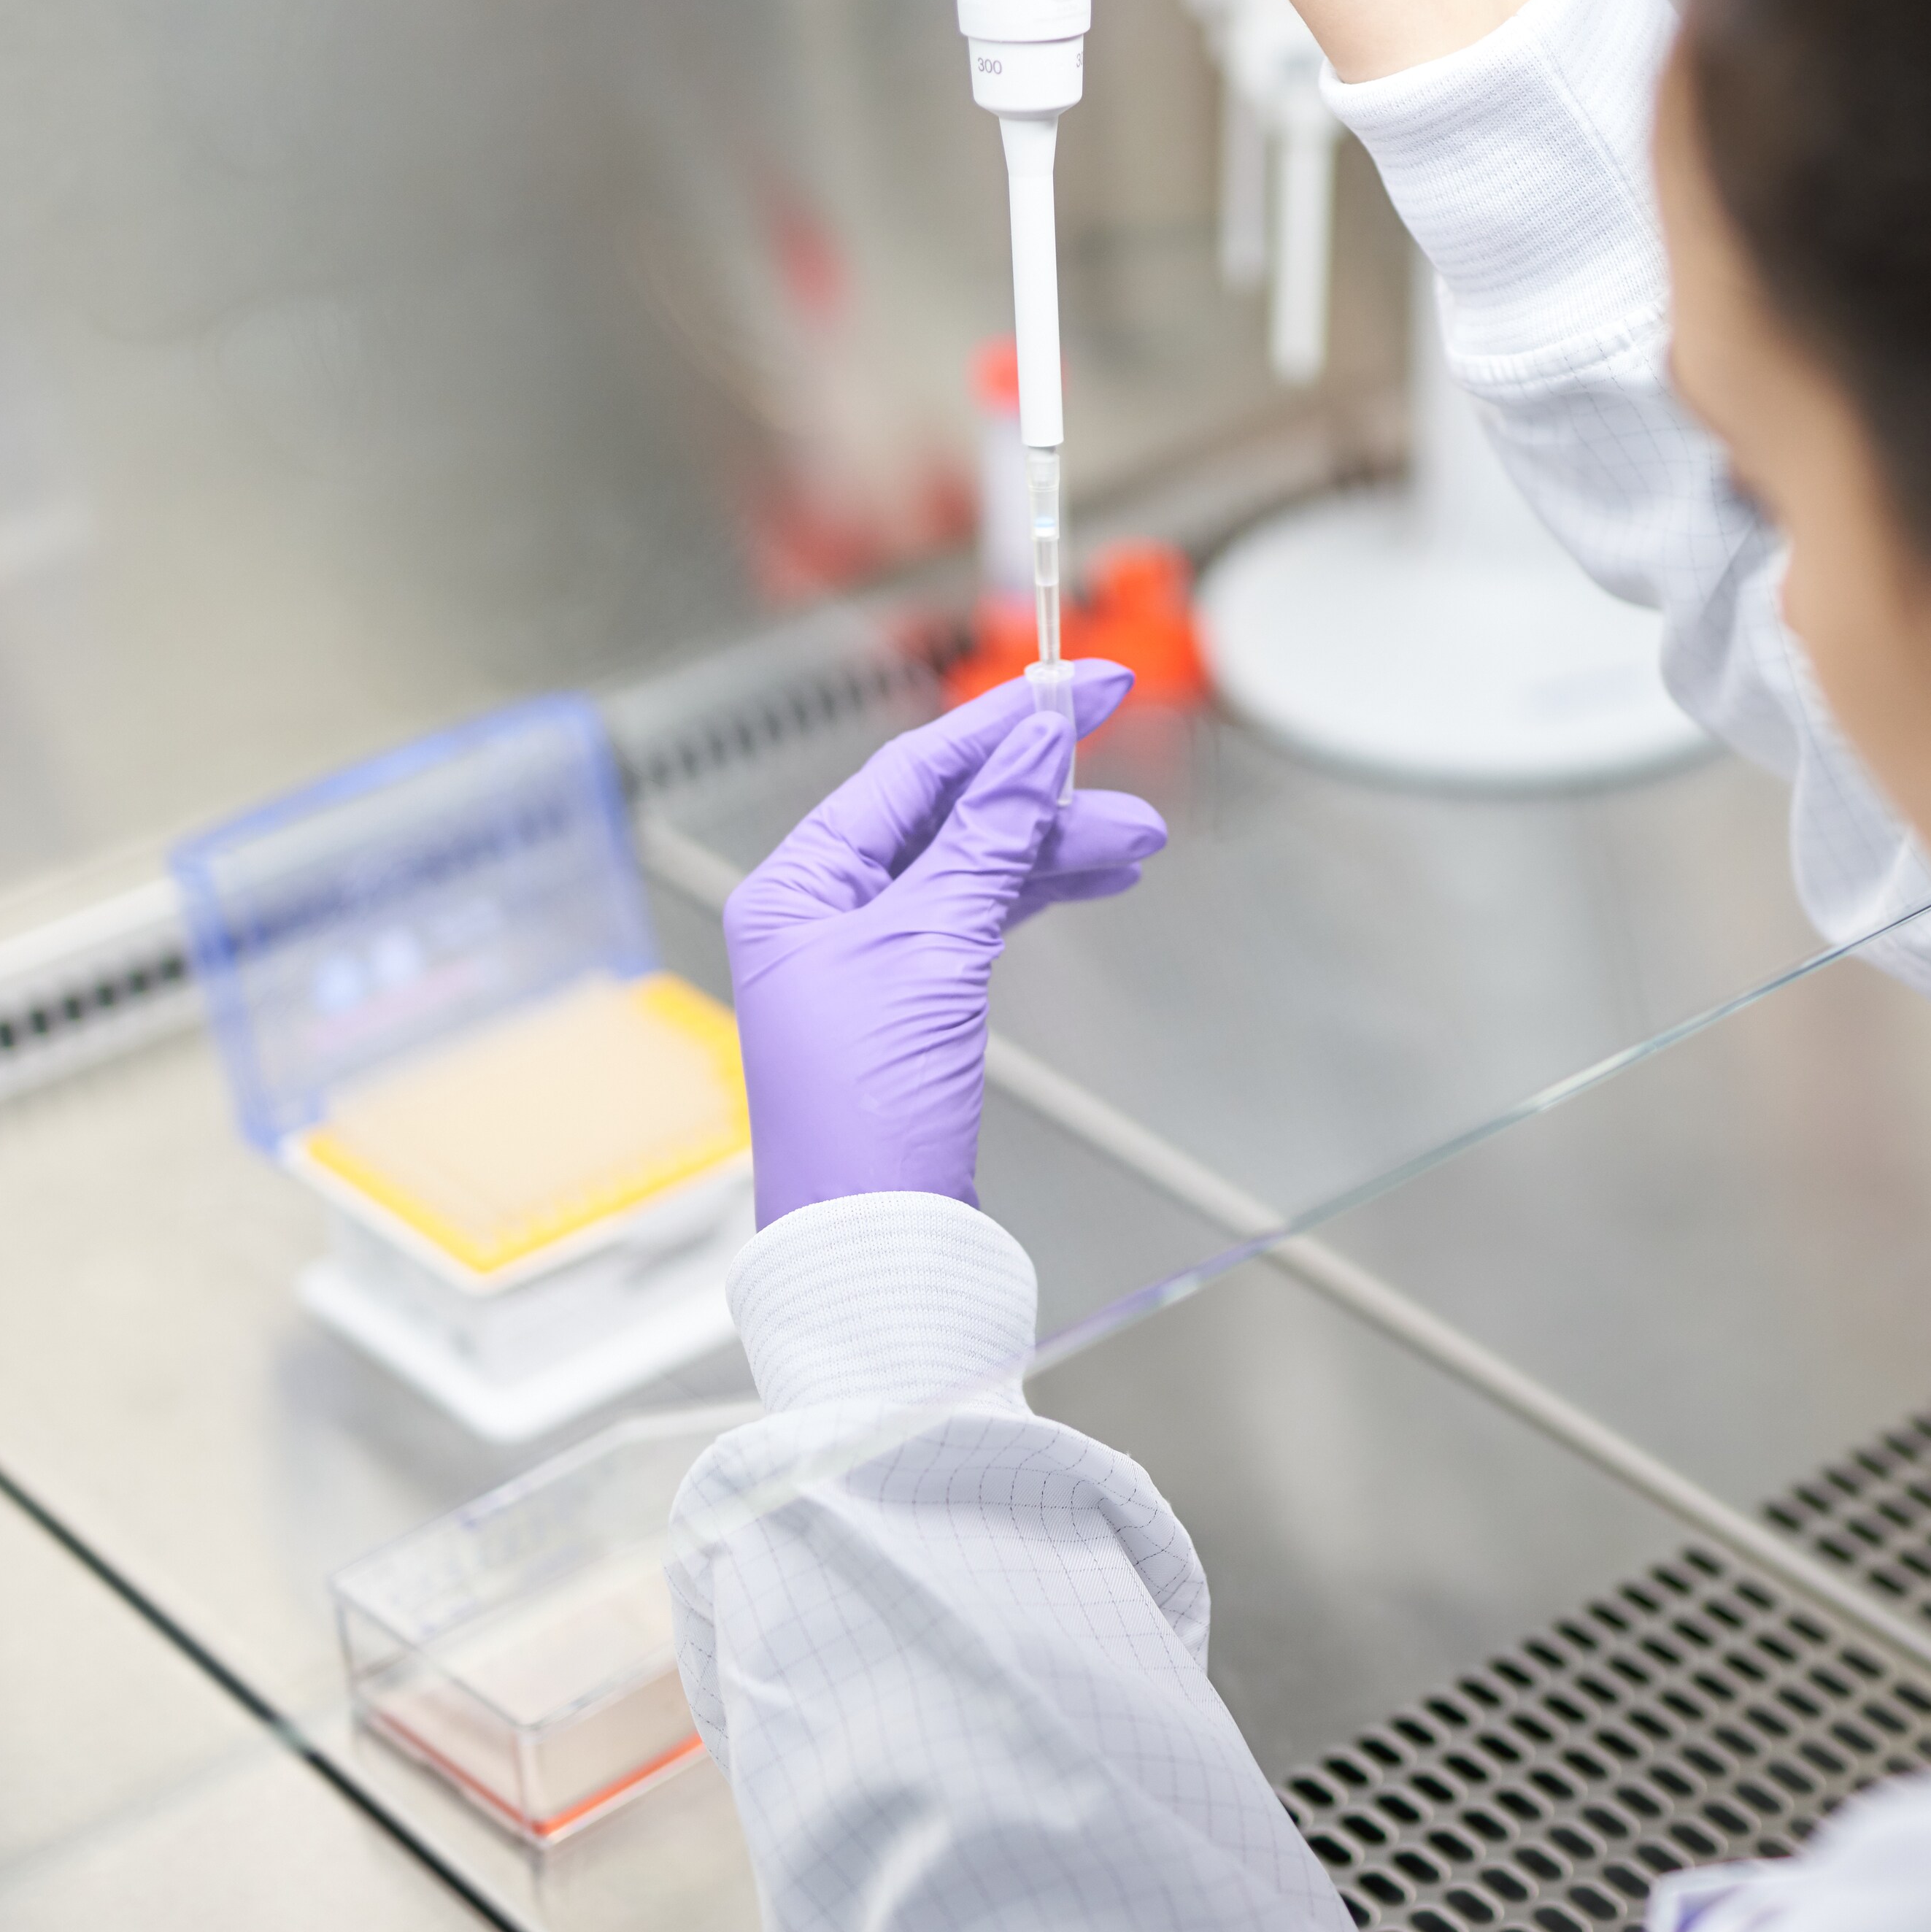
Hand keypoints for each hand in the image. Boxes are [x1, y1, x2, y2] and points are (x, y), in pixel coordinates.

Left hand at [725, 665, 1164, 1222]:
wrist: (876, 1246)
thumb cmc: (864, 1116)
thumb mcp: (931, 949)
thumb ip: (986, 842)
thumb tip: (1030, 752)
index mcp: (796, 886)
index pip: (909, 773)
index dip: (997, 723)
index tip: (1073, 686)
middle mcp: (824, 915)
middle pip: (946, 813)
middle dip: (1038, 788)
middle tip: (1118, 750)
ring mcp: (872, 962)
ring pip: (975, 867)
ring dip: (1054, 844)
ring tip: (1134, 838)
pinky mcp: (916, 1006)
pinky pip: (982, 918)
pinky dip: (1037, 893)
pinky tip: (1093, 874)